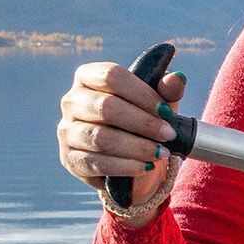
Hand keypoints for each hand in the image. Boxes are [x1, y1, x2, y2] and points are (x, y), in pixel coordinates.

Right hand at [57, 57, 187, 222]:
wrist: (127, 155)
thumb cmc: (141, 118)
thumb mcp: (156, 102)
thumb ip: (167, 89)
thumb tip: (176, 79)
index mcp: (89, 77)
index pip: (112, 76)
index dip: (142, 93)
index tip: (167, 110)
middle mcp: (72, 101)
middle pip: (106, 107)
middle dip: (143, 123)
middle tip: (168, 135)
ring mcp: (67, 131)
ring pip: (101, 137)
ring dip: (136, 147)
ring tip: (161, 153)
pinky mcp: (70, 159)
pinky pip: (97, 163)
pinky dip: (125, 166)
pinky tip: (146, 166)